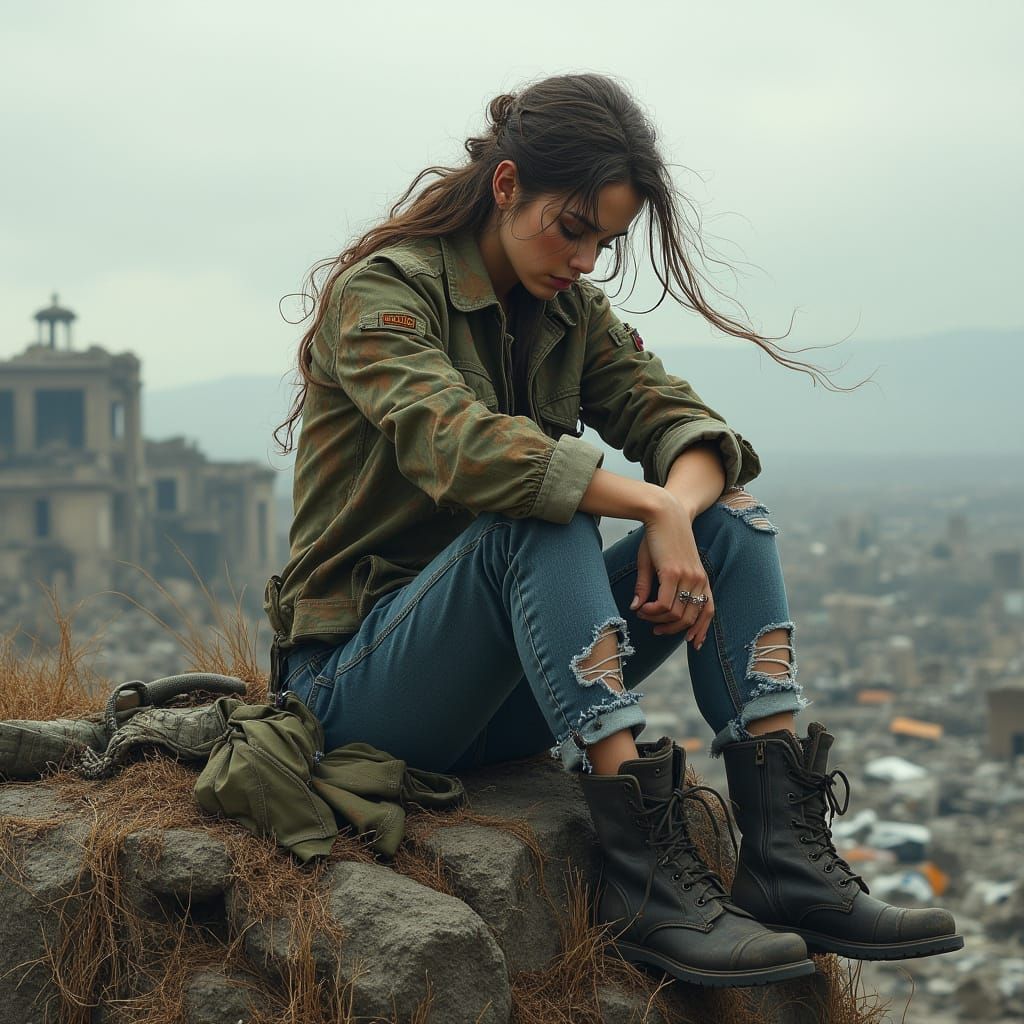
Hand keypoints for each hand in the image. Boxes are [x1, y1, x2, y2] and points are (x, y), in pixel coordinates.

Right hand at [630, 494, 713, 647]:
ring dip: (658, 620)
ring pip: (677, 614)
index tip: (693, 643)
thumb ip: (650, 588)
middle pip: (690, 618)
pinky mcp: (673, 573)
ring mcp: (687, 577)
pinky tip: (643, 608)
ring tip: (645, 615)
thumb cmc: (660, 536)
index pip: (709, 610)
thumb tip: (637, 608)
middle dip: (672, 629)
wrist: (663, 513)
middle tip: (655, 629)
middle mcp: (698, 579)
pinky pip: (665, 604)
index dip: (702, 629)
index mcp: (700, 577)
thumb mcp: (657, 565)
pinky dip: (653, 611)